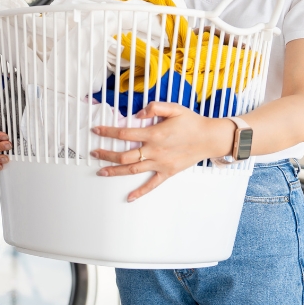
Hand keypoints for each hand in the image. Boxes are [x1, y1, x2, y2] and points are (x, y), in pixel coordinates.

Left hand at [90, 102, 234, 201]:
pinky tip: (129, 197)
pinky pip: (152, 185)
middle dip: (106, 154)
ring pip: (133, 170)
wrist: (209, 138)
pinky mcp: (167, 172)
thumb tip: (138, 113)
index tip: (96, 130)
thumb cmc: (192, 122)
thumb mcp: (174, 108)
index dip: (108, 132)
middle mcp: (155, 151)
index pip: (124, 134)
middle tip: (94, 153)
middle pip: (124, 156)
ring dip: (115, 171)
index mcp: (154, 134)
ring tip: (101, 171)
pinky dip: (140, 192)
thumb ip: (154, 107)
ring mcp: (160, 163)